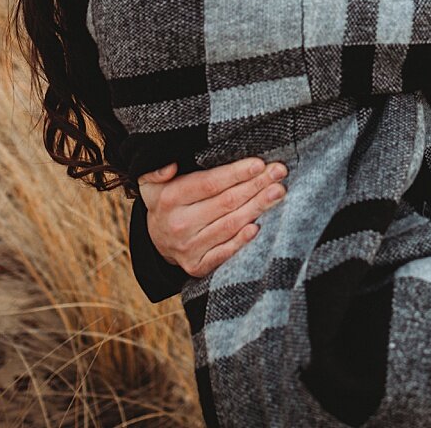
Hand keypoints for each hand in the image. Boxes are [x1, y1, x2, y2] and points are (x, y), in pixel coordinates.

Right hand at [140, 158, 287, 277]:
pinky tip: (258, 227)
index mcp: (170, 199)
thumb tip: (171, 166)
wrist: (156, 240)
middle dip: (256, 185)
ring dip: (258, 207)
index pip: (210, 183)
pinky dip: (241, 240)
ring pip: (230, 225)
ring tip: (278, 192)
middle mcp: (178, 225)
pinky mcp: (197, 266)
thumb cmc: (166, 201)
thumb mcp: (152, 182)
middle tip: (279, 173)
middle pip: (226, 202)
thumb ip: (156, 170)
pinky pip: (224, 253)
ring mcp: (188, 248)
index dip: (237, 173)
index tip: (260, 163)